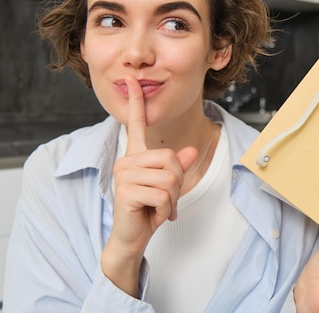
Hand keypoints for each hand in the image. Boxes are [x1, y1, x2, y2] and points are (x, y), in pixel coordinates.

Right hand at [101, 78, 197, 295]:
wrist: (131, 237)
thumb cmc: (148, 210)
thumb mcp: (168, 187)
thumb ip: (179, 167)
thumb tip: (193, 150)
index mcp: (135, 156)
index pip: (135, 124)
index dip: (136, 102)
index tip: (132, 80)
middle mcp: (126, 161)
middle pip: (170, 159)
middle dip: (177, 183)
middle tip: (165, 199)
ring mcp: (124, 175)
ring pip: (169, 178)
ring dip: (172, 199)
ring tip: (159, 207)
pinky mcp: (126, 191)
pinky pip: (163, 195)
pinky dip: (166, 210)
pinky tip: (154, 216)